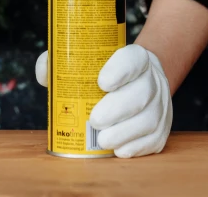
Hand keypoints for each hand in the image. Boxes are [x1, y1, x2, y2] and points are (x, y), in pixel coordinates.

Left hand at [34, 44, 171, 157]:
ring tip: (103, 141)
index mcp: (136, 57)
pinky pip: (154, 139)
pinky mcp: (162, 127)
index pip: (133, 59)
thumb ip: (63, 60)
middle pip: (142, 92)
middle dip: (118, 109)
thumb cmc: (107, 70)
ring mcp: (161, 104)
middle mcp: (153, 79)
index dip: (120, 70)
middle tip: (94, 120)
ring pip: (149, 118)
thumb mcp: (89, 58)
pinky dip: (136, 147)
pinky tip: (120, 150)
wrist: (142, 79)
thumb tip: (45, 72)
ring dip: (125, 133)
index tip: (101, 82)